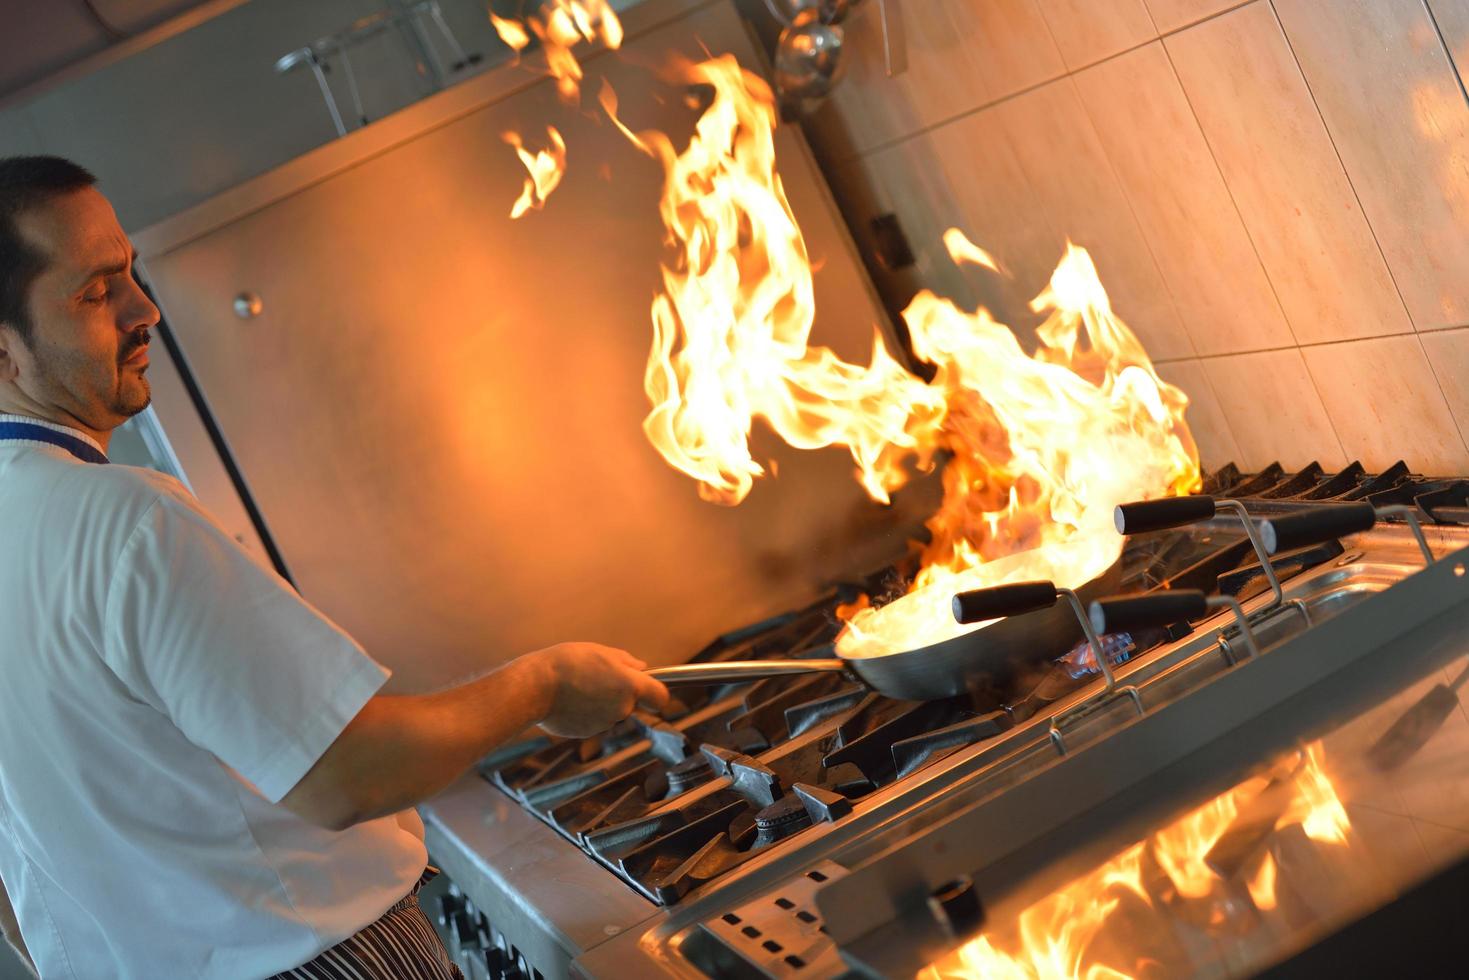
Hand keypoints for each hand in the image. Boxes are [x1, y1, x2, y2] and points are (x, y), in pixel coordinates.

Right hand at [524, 642, 669, 737]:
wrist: (536, 687)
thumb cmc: (569, 663)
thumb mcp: (601, 651)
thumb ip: (626, 661)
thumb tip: (641, 668)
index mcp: (631, 686)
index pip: (660, 697)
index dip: (657, 693)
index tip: (650, 688)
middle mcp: (622, 708)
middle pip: (632, 703)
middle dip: (622, 693)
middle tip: (599, 677)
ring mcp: (605, 723)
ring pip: (612, 712)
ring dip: (602, 702)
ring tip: (579, 686)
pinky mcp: (587, 732)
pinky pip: (594, 720)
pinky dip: (587, 712)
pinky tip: (571, 699)